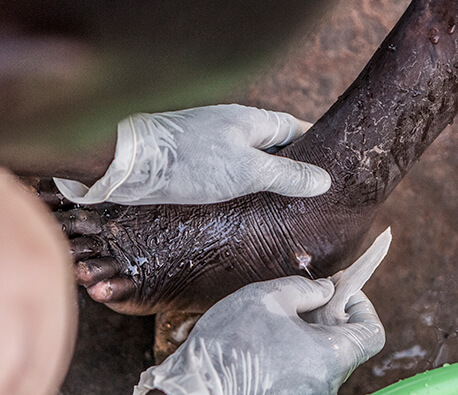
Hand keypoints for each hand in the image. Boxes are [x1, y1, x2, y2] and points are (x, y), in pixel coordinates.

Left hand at [53, 104, 330, 204]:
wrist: (126, 163)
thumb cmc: (189, 162)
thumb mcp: (247, 171)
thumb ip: (286, 176)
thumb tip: (324, 180)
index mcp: (251, 122)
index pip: (295, 129)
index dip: (315, 147)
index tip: (332, 168)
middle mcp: (232, 128)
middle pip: (272, 147)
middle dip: (291, 168)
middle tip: (310, 197)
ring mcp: (209, 144)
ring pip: (247, 162)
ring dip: (263, 182)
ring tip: (281, 210)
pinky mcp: (190, 162)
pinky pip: (225, 174)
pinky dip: (238, 189)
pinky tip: (242, 209)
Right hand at [130, 276, 384, 394]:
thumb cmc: (234, 342)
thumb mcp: (270, 297)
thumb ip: (307, 289)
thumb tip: (325, 291)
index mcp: (332, 358)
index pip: (373, 333)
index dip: (361, 305)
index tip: (336, 291)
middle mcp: (328, 388)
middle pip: (347, 347)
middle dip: (331, 319)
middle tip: (303, 299)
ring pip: (323, 363)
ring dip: (310, 339)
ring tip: (277, 321)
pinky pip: (304, 379)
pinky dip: (295, 359)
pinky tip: (264, 346)